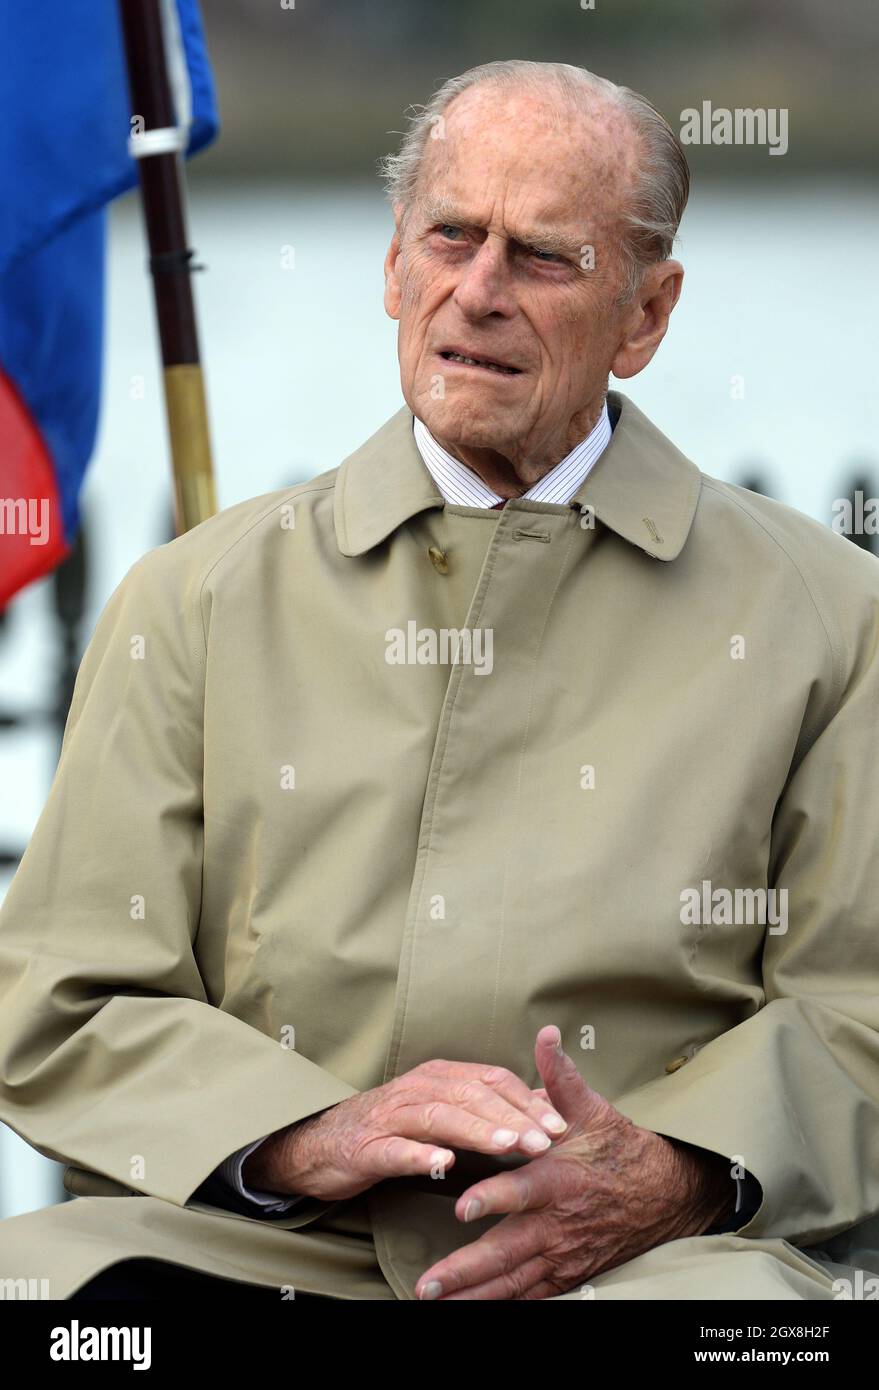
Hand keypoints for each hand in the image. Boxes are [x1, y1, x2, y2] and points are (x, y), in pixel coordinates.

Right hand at [243, 1058, 568, 1202]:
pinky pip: (397, 1150)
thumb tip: (541, 1106)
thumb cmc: (393, 1128)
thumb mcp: (441, 1110)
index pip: (492, 1080)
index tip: (560, 1126)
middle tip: (546, 1140)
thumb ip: (484, 1108)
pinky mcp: (368, 1147)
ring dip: (478, 1130)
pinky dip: (422, 1155)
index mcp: (440, 1076)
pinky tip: (444, 1164)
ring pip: (440, 1117)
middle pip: (472, 1095)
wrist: (324, 1144)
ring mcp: (391, 1116)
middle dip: (512, 1117)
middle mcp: (418, 1088)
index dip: (528, 1100)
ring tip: (509, 1145)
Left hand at [414, 1025, 735, 1300]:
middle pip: (507, 1251)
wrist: (664, 1196)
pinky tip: (469, 1309)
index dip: (493, 1199)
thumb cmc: (620, 1149)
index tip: (462, 1206)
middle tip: (428, 1282)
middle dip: (465, 1269)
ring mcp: (561, 1254)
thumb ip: (559, 1075)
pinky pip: (528, 1295)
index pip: (522, 1191)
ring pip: (512, 1282)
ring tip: (434, 1302)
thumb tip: (545, 1034)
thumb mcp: (592, 1110)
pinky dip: (499, 1304)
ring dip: (472, 1294)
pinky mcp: (566, 1274)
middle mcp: (557, 1224)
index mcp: (559, 1179)